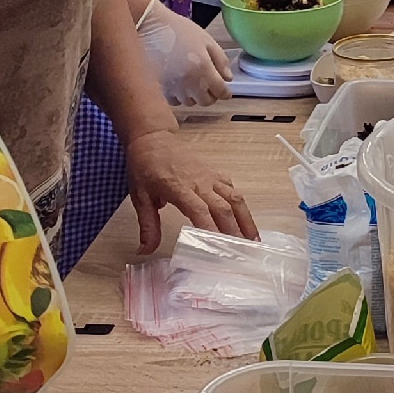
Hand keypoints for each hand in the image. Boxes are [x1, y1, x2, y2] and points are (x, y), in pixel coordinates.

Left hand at [122, 128, 257, 252]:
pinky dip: (241, 207)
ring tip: (253, 240)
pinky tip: (244, 221)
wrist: (154, 139)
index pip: (199, 211)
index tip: (219, 250)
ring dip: (246, 220)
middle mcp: (199, 182)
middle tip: (243, 253)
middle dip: (235, 231)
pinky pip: (232, 190)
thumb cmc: (145, 167)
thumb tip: (145, 251)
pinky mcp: (216, 174)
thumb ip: (147, 225)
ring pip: (235, 198)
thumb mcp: (139, 197)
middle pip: (223, 207)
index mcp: (178, 187)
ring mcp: (211, 177)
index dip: (211, 229)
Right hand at [135, 0, 230, 105]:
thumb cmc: (178, 30)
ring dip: (194, 96)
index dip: (225, 93)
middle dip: (211, 95)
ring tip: (192, 82)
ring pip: (190, 102)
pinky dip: (179, 96)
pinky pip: (174, 101)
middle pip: (205, 101)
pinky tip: (179, 84)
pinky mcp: (159, 88)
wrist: (149, 27)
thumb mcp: (206, 40)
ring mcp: (173, 87)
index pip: (219, 91)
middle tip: (210, 86)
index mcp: (203, 68)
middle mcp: (188, 82)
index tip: (226, 92)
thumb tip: (228, 78)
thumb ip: (220, 60)